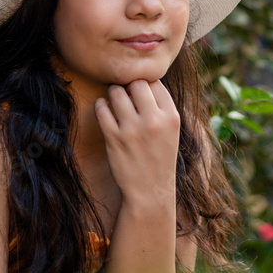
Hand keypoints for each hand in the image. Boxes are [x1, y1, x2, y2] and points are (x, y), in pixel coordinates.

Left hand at [95, 79, 179, 207]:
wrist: (150, 191)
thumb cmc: (160, 157)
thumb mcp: (171, 131)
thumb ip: (161, 107)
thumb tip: (143, 80)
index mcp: (171, 117)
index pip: (155, 82)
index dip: (145, 83)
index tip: (139, 91)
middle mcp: (154, 121)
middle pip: (137, 83)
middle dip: (128, 84)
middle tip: (124, 92)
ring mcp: (133, 130)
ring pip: (117, 92)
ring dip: (113, 92)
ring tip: (113, 99)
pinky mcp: (114, 139)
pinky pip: (102, 109)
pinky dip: (101, 105)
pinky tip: (104, 109)